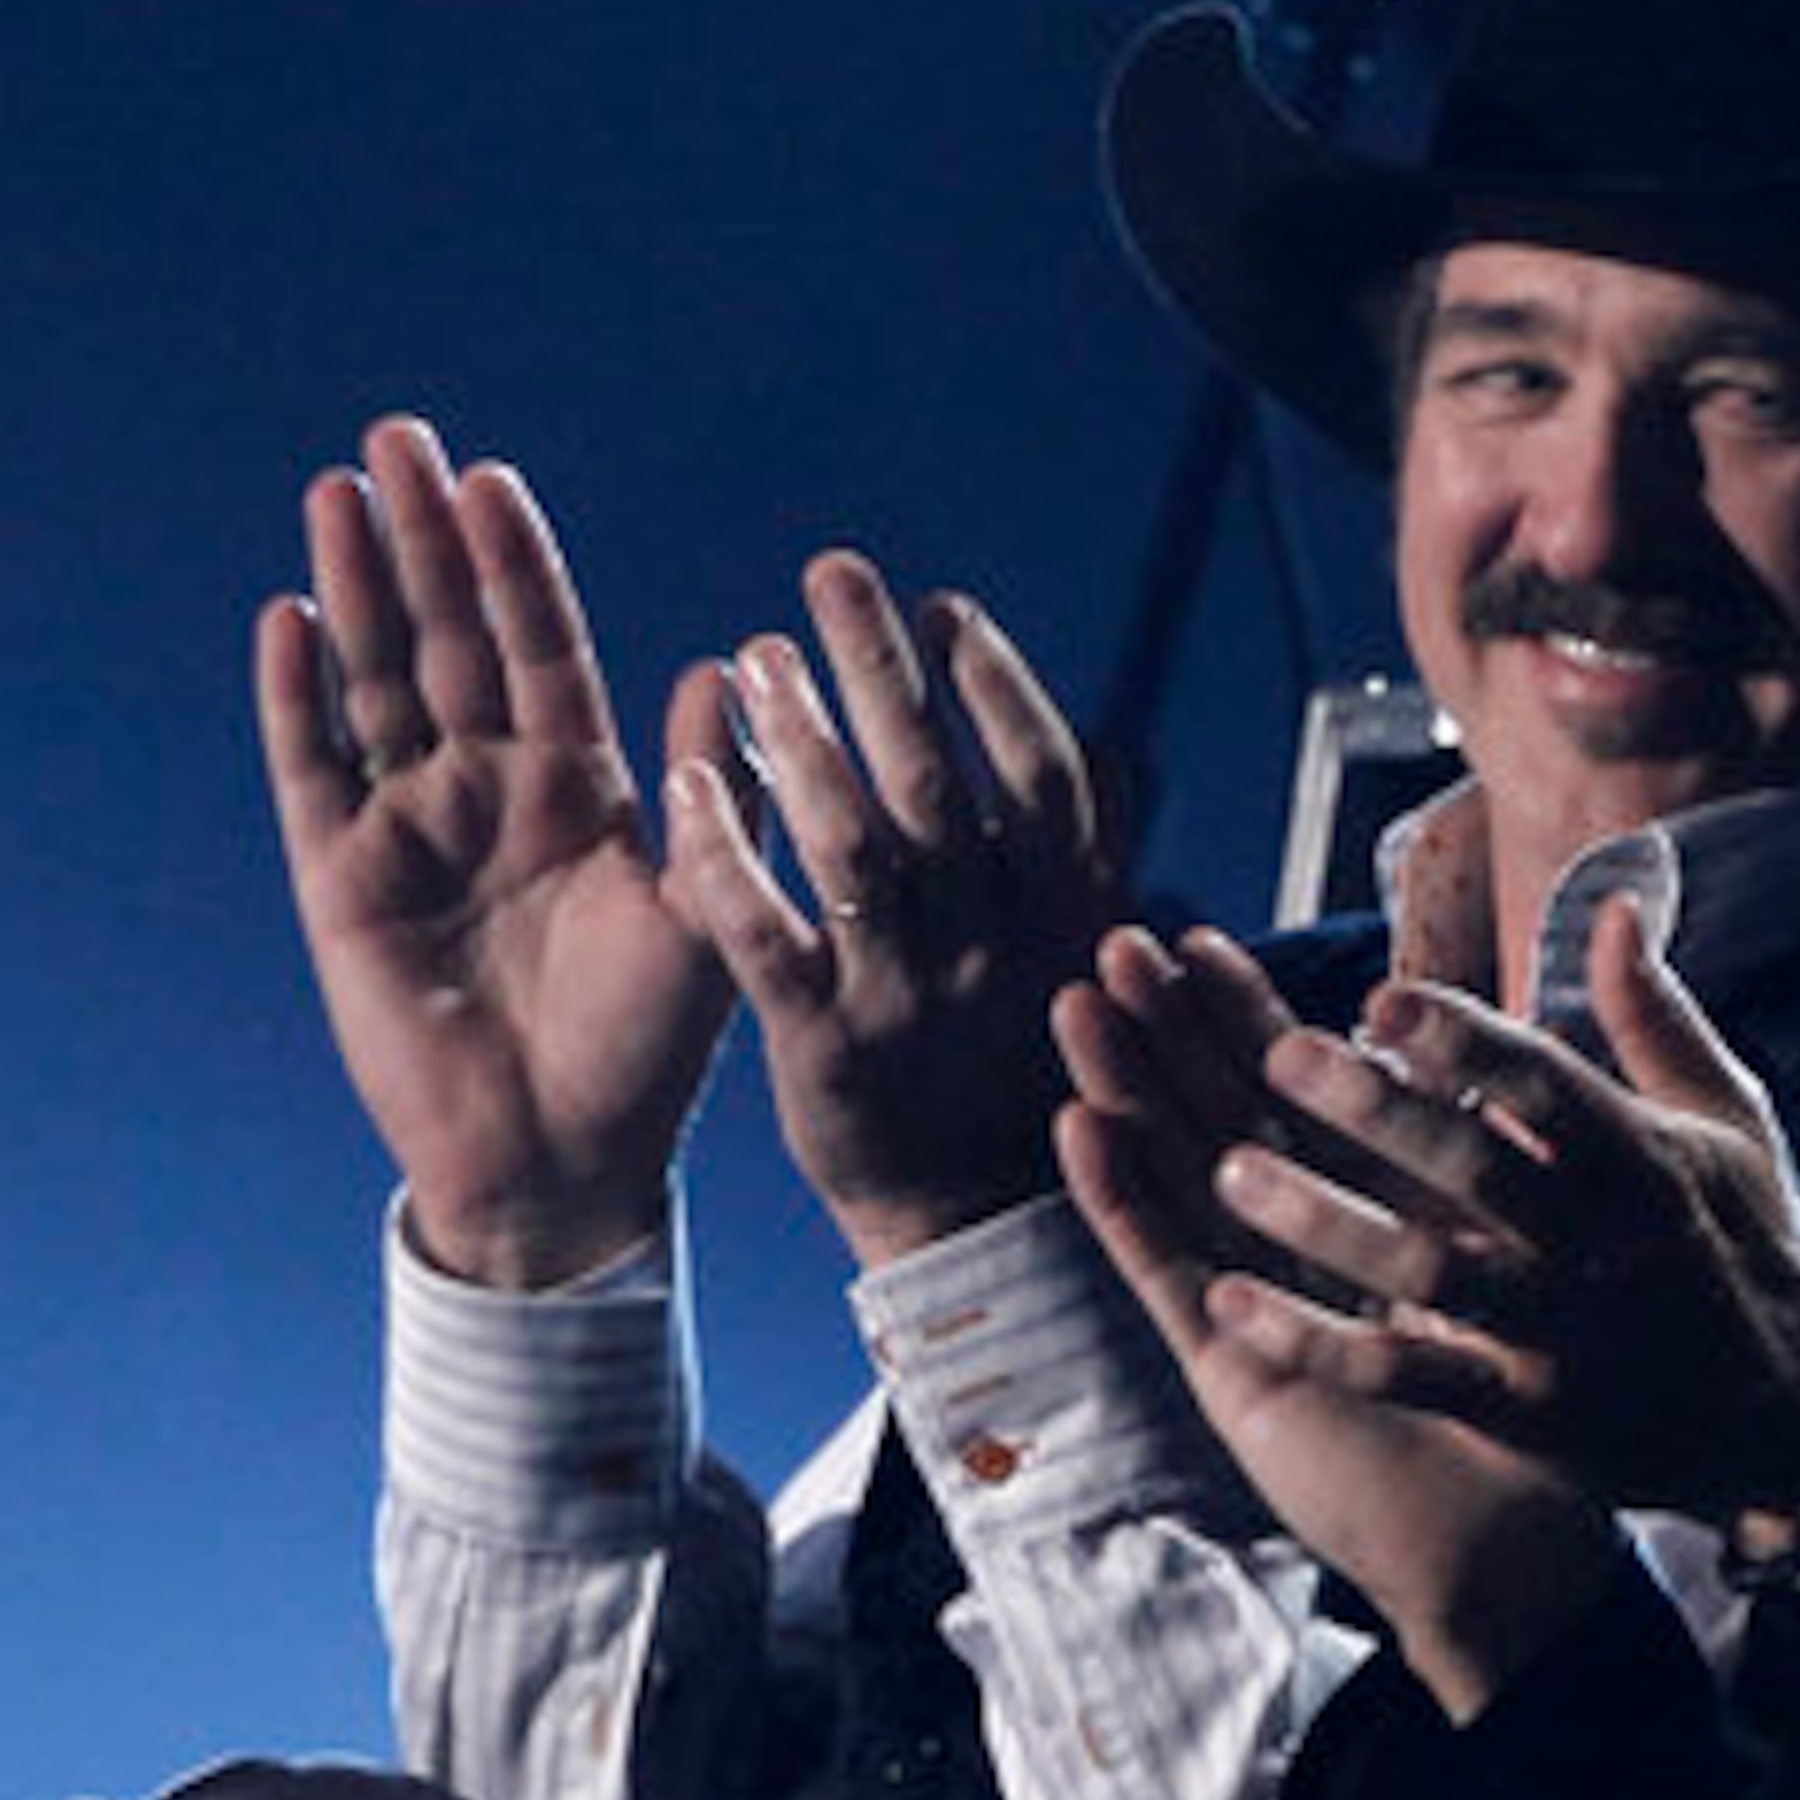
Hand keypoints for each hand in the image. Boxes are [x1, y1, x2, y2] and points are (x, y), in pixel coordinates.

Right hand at [256, 415, 732, 1289]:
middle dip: (423, 541)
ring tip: (337, 491)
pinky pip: (313, 772)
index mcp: (580, 786)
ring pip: (376, 682)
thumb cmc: (651, 1048)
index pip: (541, 647)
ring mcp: (409, 827)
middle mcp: (489, 789)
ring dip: (357, 589)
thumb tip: (736, 666)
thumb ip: (724, 799)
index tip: (494, 477)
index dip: (516, 566)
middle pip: (448, 638)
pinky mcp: (339, 880)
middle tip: (400, 436)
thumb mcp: (709, 914)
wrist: (566, 1159)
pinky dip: (299, 699)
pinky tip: (289, 619)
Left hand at [664, 551, 1114, 1269]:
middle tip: (832, 574)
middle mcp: (995, 941)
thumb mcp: (1087, 967)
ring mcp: (910, 992)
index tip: (946, 607)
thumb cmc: (1033, 1074)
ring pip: (855, 847)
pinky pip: (765, 938)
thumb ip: (1090, 860)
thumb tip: (1112, 749)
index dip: (997, 686)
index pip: (1042, 776)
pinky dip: (726, 857)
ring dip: (802, 741)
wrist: (982, 1225)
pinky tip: (687, 783)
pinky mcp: (826, 1046)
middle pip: (940, 784)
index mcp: (1067, 914)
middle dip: (886, 670)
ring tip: (753, 656)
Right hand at [1053, 925, 1626, 1721]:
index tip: (1200, 938)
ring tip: (1073, 1005)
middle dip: (1164, 1031)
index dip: (1242, 1017)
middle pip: (1214, 1119)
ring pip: (1174, 1177)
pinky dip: (1121, 1200)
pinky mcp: (1229, 1366)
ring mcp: (1251, 1307)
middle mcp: (1294, 1253)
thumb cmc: (1531, 1400)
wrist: (1515, 1535)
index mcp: (1361, 1213)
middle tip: (1112, 941)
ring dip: (1122, 1091)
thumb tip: (1468, 1048)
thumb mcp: (1512, 1249)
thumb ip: (1481, 1148)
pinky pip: (1166, 1270)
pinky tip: (1078, 1127)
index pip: (1288, 1096)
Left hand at [1139, 896, 1799, 1530]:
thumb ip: (1656, 1018)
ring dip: (1326, 1223)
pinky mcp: (1534, 1416)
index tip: (1379, 998)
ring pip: (1433, 1274)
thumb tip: (1617, 903)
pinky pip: (1415, 1379)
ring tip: (1227, 1170)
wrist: (1793, 1426)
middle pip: (1479, 1170)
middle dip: (1376, 1112)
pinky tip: (1237, 1306)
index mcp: (1649, 1163)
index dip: (1464, 1038)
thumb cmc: (1750, 1248)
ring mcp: (1568, 1337)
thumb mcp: (1731, 1124)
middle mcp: (1607, 1246)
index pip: (1549, 1086)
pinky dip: (1322, 1344)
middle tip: (1278, 1056)